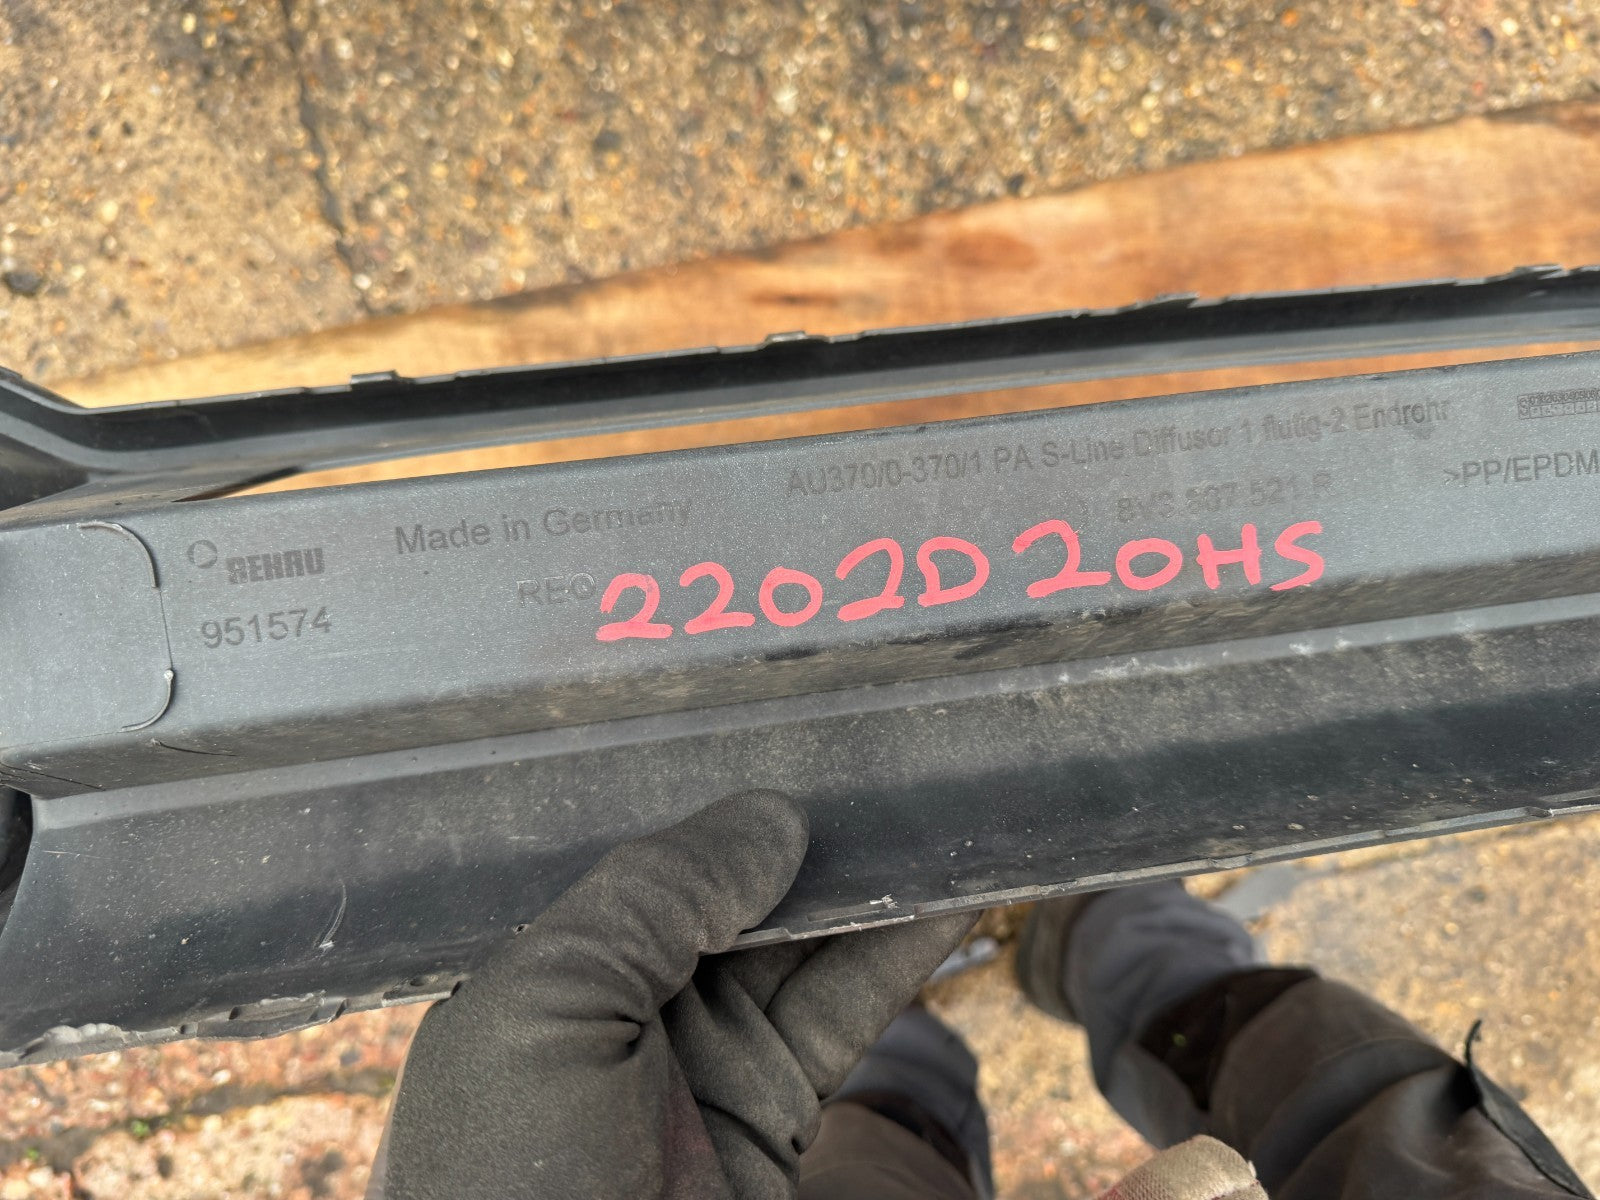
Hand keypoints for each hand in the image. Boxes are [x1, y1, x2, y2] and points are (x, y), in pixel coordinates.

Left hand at [376, 789, 974, 1199]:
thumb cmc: (516, 1181)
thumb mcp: (552, 1005)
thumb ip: (654, 893)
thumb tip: (771, 817)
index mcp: (541, 966)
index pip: (633, 855)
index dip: (705, 794)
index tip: (778, 725)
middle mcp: (621, 1003)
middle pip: (724, 887)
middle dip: (796, 825)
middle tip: (877, 745)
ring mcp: (701, 1059)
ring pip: (796, 940)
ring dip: (863, 878)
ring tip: (928, 799)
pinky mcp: (774, 1111)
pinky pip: (843, 1006)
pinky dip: (897, 949)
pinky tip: (945, 890)